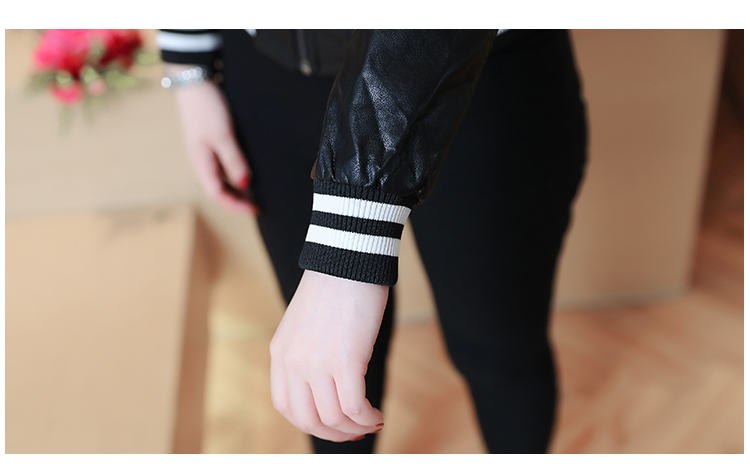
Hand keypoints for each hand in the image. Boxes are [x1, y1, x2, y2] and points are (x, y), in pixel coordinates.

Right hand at [169, 64, 258, 214]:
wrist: (194, 79)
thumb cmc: (206, 107)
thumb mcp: (223, 136)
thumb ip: (234, 161)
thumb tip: (245, 184)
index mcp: (201, 162)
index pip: (218, 195)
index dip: (237, 206)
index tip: (257, 210)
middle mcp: (202, 161)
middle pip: (219, 190)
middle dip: (238, 200)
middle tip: (259, 205)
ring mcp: (205, 152)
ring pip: (221, 179)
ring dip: (238, 188)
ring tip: (257, 192)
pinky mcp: (211, 141)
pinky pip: (223, 166)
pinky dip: (236, 173)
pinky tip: (248, 172)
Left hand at [269, 270, 386, 441]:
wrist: (348, 260)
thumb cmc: (334, 286)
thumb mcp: (307, 323)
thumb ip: (307, 351)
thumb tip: (327, 379)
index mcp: (280, 353)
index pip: (285, 405)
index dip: (310, 422)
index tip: (331, 423)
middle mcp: (293, 362)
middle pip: (307, 419)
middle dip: (333, 433)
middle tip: (354, 431)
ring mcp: (317, 364)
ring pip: (333, 417)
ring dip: (355, 427)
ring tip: (371, 421)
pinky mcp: (346, 361)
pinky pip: (355, 407)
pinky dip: (367, 418)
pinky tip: (377, 415)